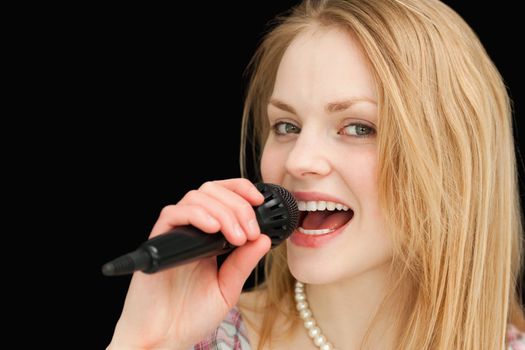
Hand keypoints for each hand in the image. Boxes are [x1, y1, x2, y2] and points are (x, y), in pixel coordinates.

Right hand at [107, 179, 270, 349]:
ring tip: (235, 238)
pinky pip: (173, 213)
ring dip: (222, 211)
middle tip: (248, 232)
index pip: (223, 196)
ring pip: (196, 197)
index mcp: (209, 236)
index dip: (241, 190)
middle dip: (238, 206)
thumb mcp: (228, 288)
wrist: (164, 337)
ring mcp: (175, 233)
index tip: (260, 201)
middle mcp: (191, 229)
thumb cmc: (191, 315)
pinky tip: (213, 229)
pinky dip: (197, 215)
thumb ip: (243, 263)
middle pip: (213, 190)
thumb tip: (264, 238)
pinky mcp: (158, 239)